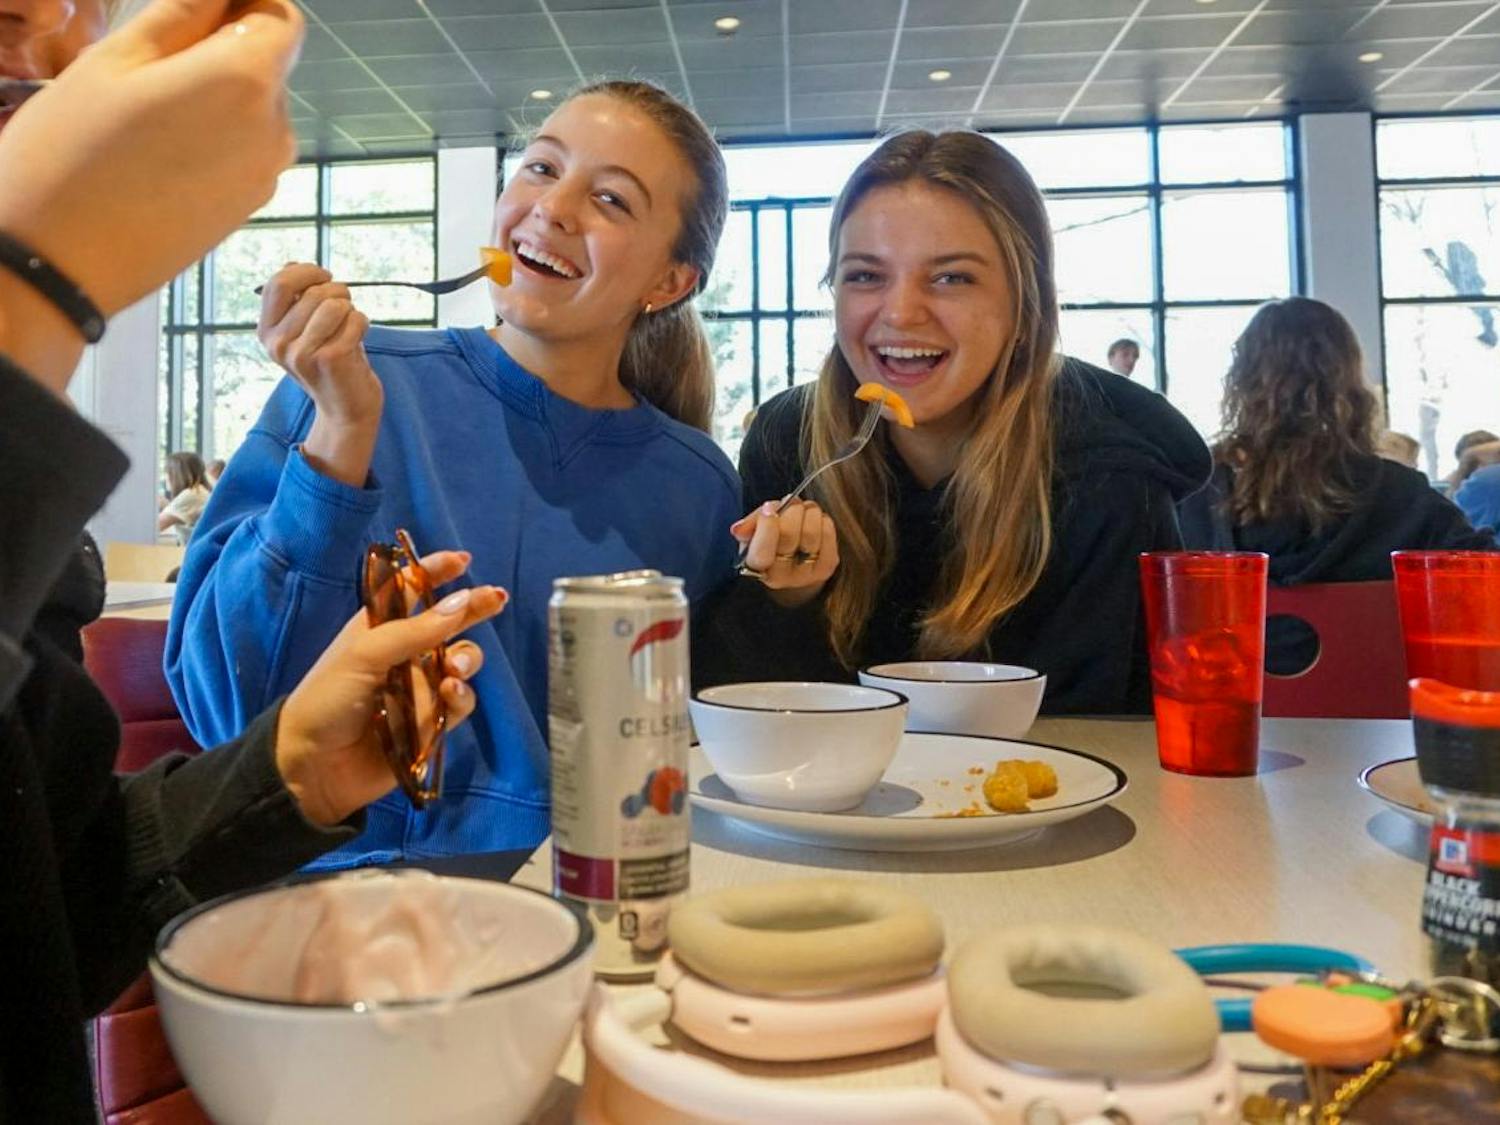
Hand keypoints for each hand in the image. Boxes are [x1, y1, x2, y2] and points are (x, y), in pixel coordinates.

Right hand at [0, 0, 302, 387]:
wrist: (60, 265)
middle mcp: (273, 131)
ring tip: (140, 119)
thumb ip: (181, 15)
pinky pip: (239, 153)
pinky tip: (152, 155)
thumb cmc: (71, 154)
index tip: (202, 7)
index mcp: (245, 82)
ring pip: (250, 112)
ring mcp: (264, 177)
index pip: (279, 18)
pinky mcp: (247, 210)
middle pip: (264, 67)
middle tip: (145, 70)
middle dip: (218, 54)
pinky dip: (209, 140)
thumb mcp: (114, 61)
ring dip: (211, 99)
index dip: (245, 2)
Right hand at [259, 262, 381, 484]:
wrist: (346, 410)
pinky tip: (357, 341)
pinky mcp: (329, 359)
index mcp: (266, 331)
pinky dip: (362, 324)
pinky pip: (354, 319)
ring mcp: (301, 353)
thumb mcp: (304, 331)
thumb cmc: (330, 363)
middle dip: (338, 292)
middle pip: (313, 291)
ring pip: (334, 303)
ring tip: (349, 326)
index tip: (324, 279)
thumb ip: (295, 299)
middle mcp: (278, 343)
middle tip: (344, 310)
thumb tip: (292, 264)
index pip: (278, 282)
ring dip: (350, 308)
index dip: (307, 272)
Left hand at [274, 550, 507, 826]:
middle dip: (472, 611)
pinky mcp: (432, 723)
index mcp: (379, 629)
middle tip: (496, 600)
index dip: (436, 572)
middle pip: (450, 624)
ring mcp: (421, 689)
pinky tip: (450, 694)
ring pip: (462, 663)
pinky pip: (460, 702)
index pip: (412, 591)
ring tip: (457, 668)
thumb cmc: (327, 699)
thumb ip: (417, 629)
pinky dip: (461, 695)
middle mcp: (404, 655)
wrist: (314, 766)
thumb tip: (465, 600)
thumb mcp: (365, 654)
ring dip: (467, 660)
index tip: (463, 560)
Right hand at [732, 499, 839, 608]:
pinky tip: (815, 520)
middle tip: (789, 501)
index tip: (768, 508)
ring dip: (808, 511)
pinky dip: (822, 519)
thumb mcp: (753, 532)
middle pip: (789, 536)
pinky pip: (828, 533)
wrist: (792, 562)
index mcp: (756, 568)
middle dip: (789, 510)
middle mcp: (781, 576)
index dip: (766, 527)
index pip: (762, 553)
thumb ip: (748, 525)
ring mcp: (806, 574)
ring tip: (802, 509)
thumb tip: (739, 529)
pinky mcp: (827, 567)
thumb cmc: (770, 541)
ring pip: (811, 532)